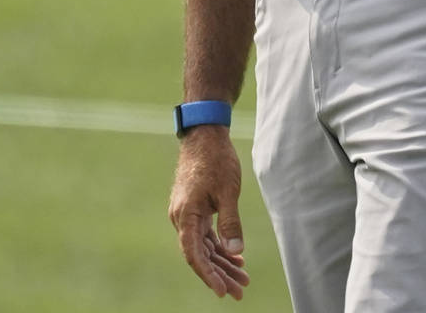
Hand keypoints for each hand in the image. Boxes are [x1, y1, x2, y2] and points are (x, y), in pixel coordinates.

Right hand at [168, 126, 250, 299]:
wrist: (204, 135)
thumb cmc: (215, 159)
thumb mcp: (227, 191)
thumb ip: (230, 221)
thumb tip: (235, 250)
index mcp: (186, 215)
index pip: (194, 254)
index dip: (208, 275)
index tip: (221, 291)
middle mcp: (182, 218)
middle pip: (200, 255)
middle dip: (220, 275)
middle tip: (240, 291)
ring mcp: (187, 214)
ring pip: (204, 247)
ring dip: (222, 263)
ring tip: (242, 279)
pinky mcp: (195, 209)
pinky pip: (205, 235)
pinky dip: (220, 247)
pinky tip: (235, 257)